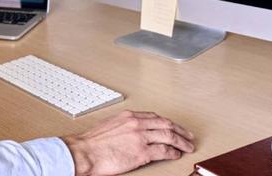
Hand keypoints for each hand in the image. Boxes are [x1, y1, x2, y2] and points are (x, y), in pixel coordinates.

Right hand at [61, 110, 194, 175]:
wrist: (84, 152)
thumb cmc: (92, 142)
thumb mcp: (110, 125)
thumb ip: (124, 125)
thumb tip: (132, 131)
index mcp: (129, 116)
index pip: (154, 116)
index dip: (167, 122)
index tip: (173, 126)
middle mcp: (137, 123)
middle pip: (166, 124)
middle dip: (180, 130)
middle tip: (188, 136)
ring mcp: (140, 137)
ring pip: (168, 136)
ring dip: (181, 142)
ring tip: (187, 146)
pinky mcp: (142, 152)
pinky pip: (163, 151)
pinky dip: (172, 152)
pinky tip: (176, 154)